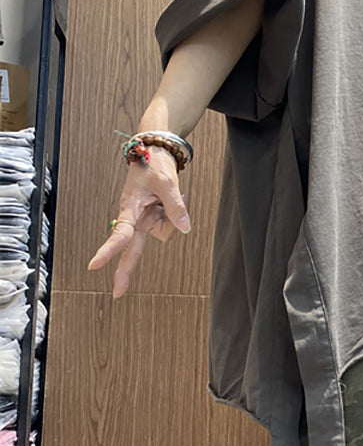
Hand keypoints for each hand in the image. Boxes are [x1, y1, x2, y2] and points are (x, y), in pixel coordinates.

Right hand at [87, 146, 190, 298]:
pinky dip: (175, 214)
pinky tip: (174, 198)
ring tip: (174, 194)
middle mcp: (135, 218)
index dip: (108, 250)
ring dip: (172, 218)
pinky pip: (169, 225)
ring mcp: (145, 220)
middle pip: (130, 249)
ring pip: (163, 233)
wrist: (155, 153)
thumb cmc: (153, 164)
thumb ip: (176, 207)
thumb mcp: (167, 183)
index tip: (94, 265)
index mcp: (130, 209)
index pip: (119, 233)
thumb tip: (185, 228)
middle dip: (124, 270)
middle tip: (117, 293)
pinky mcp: (153, 219)